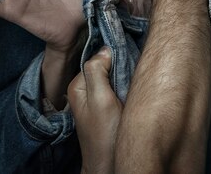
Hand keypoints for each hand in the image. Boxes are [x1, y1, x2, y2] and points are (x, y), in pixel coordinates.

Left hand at [68, 47, 121, 173]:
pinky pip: (118, 85)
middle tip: (132, 69)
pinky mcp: (108, 105)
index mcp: (77, 85)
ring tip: (133, 78)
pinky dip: (126, 83)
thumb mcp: (100, 99)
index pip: (98, 57)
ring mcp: (96, 97)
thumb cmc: (105, 134)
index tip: (127, 59)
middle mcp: (85, 89)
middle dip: (119, 64)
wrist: (110, 164)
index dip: (113, 55)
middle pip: (105, 65)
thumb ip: (97, 71)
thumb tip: (105, 49)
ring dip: (124, 73)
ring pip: (113, 74)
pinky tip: (133, 87)